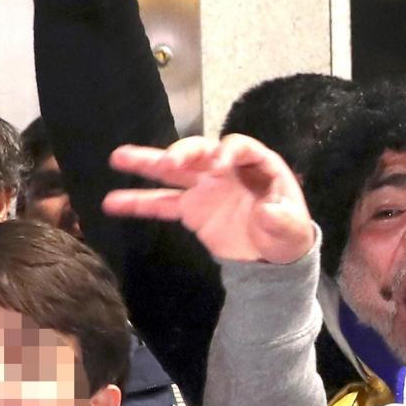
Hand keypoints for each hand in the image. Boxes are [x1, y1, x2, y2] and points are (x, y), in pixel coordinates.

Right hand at [102, 136, 318, 263]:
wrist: (272, 257)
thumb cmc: (287, 234)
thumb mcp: (293, 229)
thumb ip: (283, 220)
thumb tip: (268, 212)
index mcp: (257, 164)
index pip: (239, 148)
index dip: (228, 151)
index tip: (218, 162)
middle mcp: (226, 168)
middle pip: (202, 153)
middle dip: (185, 153)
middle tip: (170, 160)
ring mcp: (204, 186)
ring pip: (174, 171)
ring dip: (148, 163)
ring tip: (118, 158)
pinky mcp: (190, 208)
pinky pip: (162, 203)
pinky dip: (139, 203)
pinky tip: (112, 202)